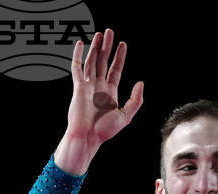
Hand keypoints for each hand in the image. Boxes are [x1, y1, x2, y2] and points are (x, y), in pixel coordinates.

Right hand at [54, 28, 143, 174]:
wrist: (88, 137)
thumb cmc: (104, 131)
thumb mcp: (126, 115)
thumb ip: (135, 100)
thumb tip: (140, 83)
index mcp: (109, 93)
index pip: (115, 70)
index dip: (119, 57)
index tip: (122, 44)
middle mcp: (98, 87)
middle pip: (103, 62)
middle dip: (107, 47)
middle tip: (109, 32)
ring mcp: (88, 86)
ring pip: (91, 61)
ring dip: (95, 48)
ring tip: (99, 34)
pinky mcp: (78, 87)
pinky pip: (77, 68)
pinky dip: (77, 55)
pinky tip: (80, 44)